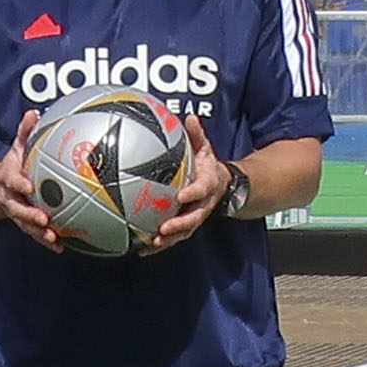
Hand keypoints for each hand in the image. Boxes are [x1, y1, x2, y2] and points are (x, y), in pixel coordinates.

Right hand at [0, 113, 69, 256]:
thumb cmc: (15, 165)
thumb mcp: (17, 146)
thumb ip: (24, 131)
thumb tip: (33, 113)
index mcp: (8, 178)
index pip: (12, 180)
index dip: (19, 183)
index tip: (28, 185)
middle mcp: (10, 198)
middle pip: (17, 208)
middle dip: (29, 214)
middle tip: (44, 219)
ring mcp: (17, 213)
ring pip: (26, 225)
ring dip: (39, 233)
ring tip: (53, 238)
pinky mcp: (25, 224)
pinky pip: (36, 234)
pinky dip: (47, 241)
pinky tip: (62, 246)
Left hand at [145, 116, 238, 251]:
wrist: (224, 186)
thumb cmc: (208, 166)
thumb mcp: (206, 149)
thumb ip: (198, 135)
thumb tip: (190, 117)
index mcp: (208, 185)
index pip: (201, 190)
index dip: (192, 194)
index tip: (181, 196)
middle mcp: (202, 204)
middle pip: (193, 218)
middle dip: (179, 225)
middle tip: (164, 229)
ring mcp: (195, 216)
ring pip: (184, 232)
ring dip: (169, 239)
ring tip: (152, 243)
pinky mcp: (186, 225)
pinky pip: (174, 236)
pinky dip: (159, 244)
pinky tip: (141, 249)